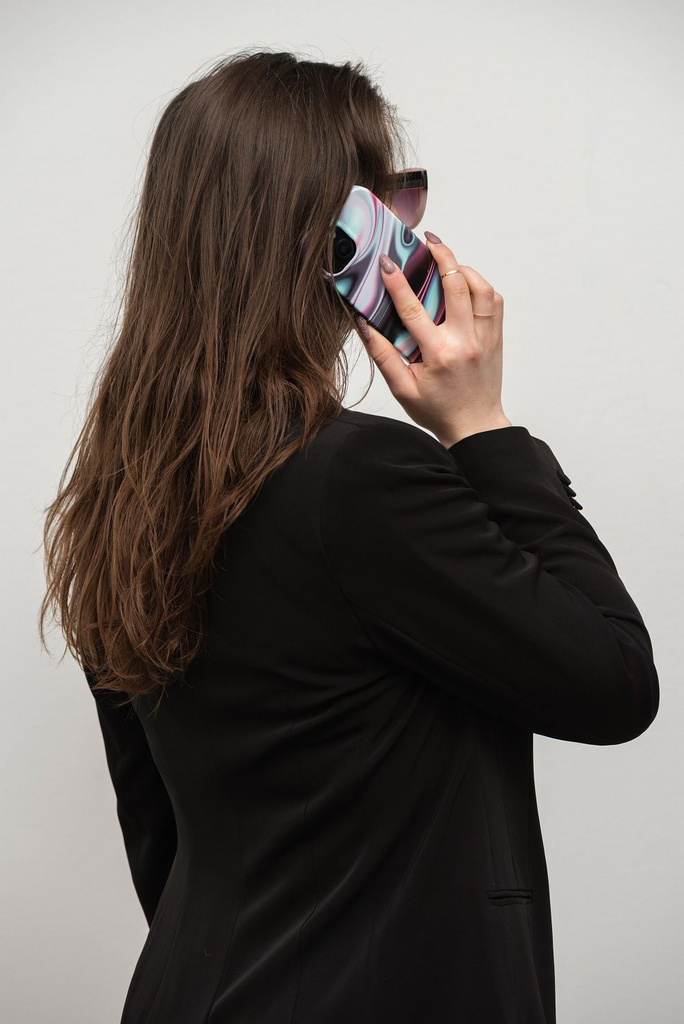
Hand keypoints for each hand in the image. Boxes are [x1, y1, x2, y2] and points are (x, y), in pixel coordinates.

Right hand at [354, 235, 511, 445]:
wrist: (475, 425)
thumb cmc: (437, 410)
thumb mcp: (402, 389)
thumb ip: (383, 355)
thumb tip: (364, 325)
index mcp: (438, 354)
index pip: (413, 309)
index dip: (397, 282)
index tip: (386, 262)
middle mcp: (465, 341)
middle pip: (456, 284)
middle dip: (440, 256)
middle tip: (427, 241)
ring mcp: (485, 337)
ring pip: (480, 287)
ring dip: (463, 268)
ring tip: (446, 260)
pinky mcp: (496, 337)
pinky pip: (494, 301)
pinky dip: (480, 286)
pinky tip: (465, 284)